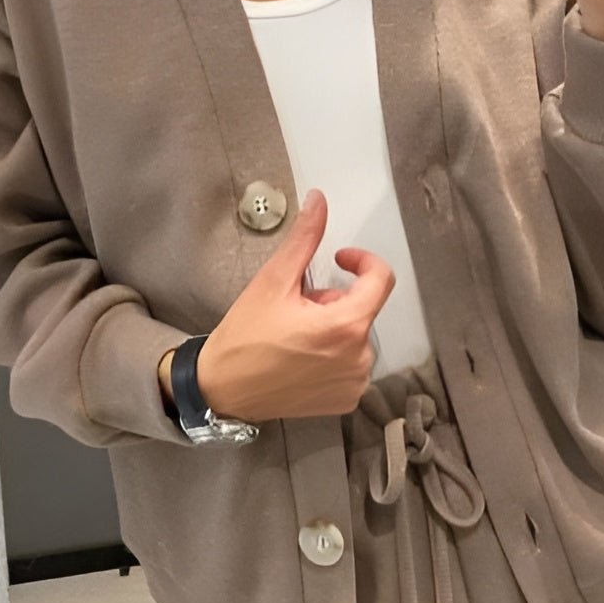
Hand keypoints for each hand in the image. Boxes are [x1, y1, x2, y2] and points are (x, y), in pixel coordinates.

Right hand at [196, 189, 394, 422]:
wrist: (222, 389)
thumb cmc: (244, 340)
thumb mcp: (273, 281)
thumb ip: (304, 239)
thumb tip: (319, 202)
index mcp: (346, 326)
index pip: (381, 279)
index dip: (362, 260)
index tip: (341, 259)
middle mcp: (359, 358)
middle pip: (362, 308)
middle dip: (334, 299)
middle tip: (296, 307)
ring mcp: (354, 383)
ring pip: (356, 336)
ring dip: (333, 327)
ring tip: (296, 335)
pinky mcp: (346, 400)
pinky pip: (351, 364)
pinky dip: (333, 354)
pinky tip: (302, 359)